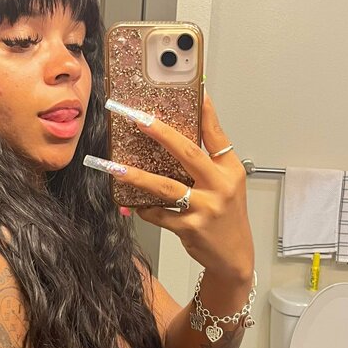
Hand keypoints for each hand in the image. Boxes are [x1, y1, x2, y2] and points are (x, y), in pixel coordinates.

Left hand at [120, 91, 254, 277]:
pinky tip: (133, 204)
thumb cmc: (226, 216)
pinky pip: (158, 213)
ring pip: (165, 187)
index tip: (195, 90)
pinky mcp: (190, 228)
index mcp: (230, 170)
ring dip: (136, 176)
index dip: (205, 112)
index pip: (216, 135)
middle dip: (160, 133)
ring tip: (113, 167)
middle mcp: (220, 186)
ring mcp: (205, 208)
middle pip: (187, 153)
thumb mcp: (227, 184)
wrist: (234, 257)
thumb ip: (208, 160)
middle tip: (137, 118)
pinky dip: (144, 208)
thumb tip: (180, 133)